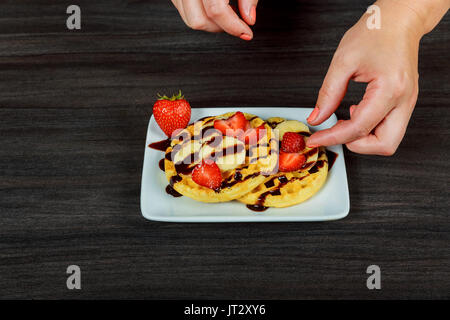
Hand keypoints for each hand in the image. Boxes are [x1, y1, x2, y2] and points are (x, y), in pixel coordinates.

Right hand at [170, 0, 257, 39]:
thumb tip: (249, 18)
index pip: (216, 10)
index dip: (234, 26)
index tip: (246, 33)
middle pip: (198, 21)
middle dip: (221, 28)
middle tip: (238, 24)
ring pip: (190, 20)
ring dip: (211, 25)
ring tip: (227, 13)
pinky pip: (185, 12)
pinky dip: (202, 16)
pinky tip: (213, 8)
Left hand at [306, 1, 425, 154]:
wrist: (398, 21)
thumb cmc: (376, 33)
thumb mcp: (343, 61)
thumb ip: (328, 93)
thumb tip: (317, 118)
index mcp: (390, 89)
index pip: (359, 128)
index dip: (333, 137)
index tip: (316, 139)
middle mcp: (404, 100)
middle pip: (385, 145)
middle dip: (356, 144)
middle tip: (335, 132)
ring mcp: (407, 103)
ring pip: (388, 141)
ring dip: (363, 138)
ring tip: (345, 120)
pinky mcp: (404, 102)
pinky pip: (388, 128)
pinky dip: (370, 129)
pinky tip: (356, 114)